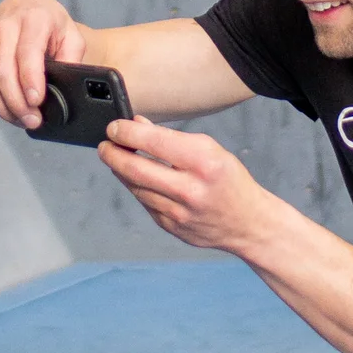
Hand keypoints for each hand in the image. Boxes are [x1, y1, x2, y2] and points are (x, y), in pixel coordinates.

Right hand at [0, 0, 85, 128]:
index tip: (37, 101)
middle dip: (17, 101)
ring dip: (4, 106)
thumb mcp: (71, 34)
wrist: (28, 3)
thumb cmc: (52, 22)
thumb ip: (72, 58)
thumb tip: (65, 87)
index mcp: (33, 17)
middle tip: (33, 120)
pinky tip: (11, 111)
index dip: (30, 80)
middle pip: (4, 71)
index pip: (27, 52)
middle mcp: (6, 26)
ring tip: (23, 121)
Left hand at [98, 119, 270, 252]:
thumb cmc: (228, 181)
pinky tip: (138, 179)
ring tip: (118, 158)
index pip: (153, 141)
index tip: (114, 127)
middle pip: (135, 169)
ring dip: (122, 171)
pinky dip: (138, 188)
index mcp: (203, 162)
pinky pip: (144, 203)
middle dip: (112, 154)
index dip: (126, 132)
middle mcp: (190, 189)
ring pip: (135, 187)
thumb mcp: (210, 150)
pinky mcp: (171, 227)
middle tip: (104, 145)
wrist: (248, 223)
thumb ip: (172, 138)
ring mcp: (179, 212)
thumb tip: (137, 125)